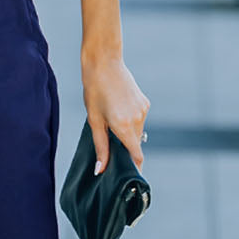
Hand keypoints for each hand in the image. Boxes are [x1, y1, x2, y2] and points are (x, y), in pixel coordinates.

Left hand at [81, 51, 149, 173]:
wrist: (104, 63)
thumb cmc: (94, 90)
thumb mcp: (94, 120)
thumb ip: (100, 147)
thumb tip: (101, 170)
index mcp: (124, 126)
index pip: (136, 155)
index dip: (134, 167)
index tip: (129, 176)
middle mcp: (138, 119)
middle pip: (135, 144)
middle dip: (125, 148)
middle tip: (110, 146)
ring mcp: (143, 110)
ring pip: (137, 131)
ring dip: (126, 133)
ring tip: (110, 120)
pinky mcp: (145, 103)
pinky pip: (139, 119)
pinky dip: (130, 121)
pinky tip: (117, 109)